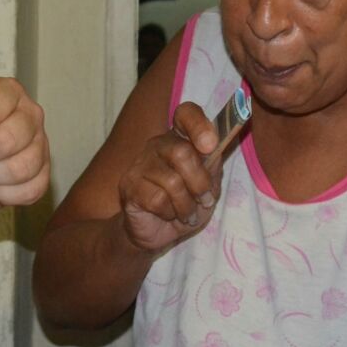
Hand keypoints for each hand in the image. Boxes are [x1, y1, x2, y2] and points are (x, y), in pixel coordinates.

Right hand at [115, 101, 224, 253]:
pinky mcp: (129, 185)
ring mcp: (140, 163)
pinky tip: (167, 214)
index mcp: (180, 138)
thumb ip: (212, 165)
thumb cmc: (186, 204)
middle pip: (182, 152)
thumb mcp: (208, 186)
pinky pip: (158, 200)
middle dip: (199, 182)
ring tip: (186, 212)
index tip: (210, 145)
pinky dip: (170, 213)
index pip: (186, 114)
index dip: (199, 125)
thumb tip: (217, 145)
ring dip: (187, 204)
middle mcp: (157, 145)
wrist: (159, 232)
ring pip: (172, 182)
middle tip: (203, 199)